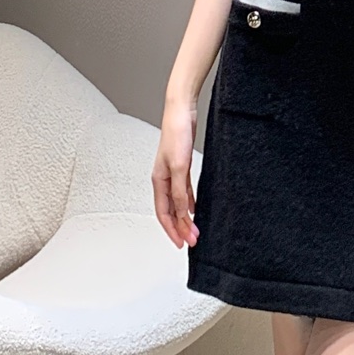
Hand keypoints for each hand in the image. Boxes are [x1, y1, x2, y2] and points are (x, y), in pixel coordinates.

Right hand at [153, 104, 198, 247]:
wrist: (182, 111)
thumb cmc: (176, 133)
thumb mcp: (180, 167)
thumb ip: (180, 192)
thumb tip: (182, 213)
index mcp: (158, 181)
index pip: (163, 213)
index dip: (172, 230)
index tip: (182, 243)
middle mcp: (163, 179)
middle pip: (170, 211)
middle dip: (180, 228)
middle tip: (192, 241)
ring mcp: (172, 173)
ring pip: (177, 203)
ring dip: (185, 218)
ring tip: (194, 230)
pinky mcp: (182, 167)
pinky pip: (184, 192)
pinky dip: (189, 203)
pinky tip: (195, 209)